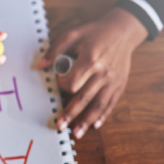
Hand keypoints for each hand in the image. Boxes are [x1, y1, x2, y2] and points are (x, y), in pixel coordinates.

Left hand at [38, 7, 147, 137]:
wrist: (123, 30)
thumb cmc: (95, 32)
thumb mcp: (73, 34)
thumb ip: (55, 50)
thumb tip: (40, 66)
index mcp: (90, 60)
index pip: (73, 82)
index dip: (62, 84)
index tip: (58, 81)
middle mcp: (103, 73)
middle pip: (84, 98)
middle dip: (71, 114)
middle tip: (59, 125)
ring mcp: (113, 81)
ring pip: (98, 105)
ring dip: (86, 121)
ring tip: (76, 133)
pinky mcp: (120, 85)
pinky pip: (110, 103)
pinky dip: (103, 116)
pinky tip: (95, 125)